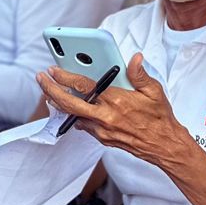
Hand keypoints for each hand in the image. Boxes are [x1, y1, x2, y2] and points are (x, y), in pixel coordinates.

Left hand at [36, 54, 192, 170]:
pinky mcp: (103, 139)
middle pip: (69, 103)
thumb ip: (139, 74)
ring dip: (60, 103)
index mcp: (117, 101)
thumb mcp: (154, 91)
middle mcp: (106, 117)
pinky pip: (83, 126)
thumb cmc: (159, 118)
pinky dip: (75, 115)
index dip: (65, 76)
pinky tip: (73, 107)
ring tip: (51, 91)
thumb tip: (134, 58)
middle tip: (41, 78)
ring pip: (73, 116)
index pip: (84, 86)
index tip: (54, 69)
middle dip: (51, 89)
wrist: (164, 146)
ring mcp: (102, 130)